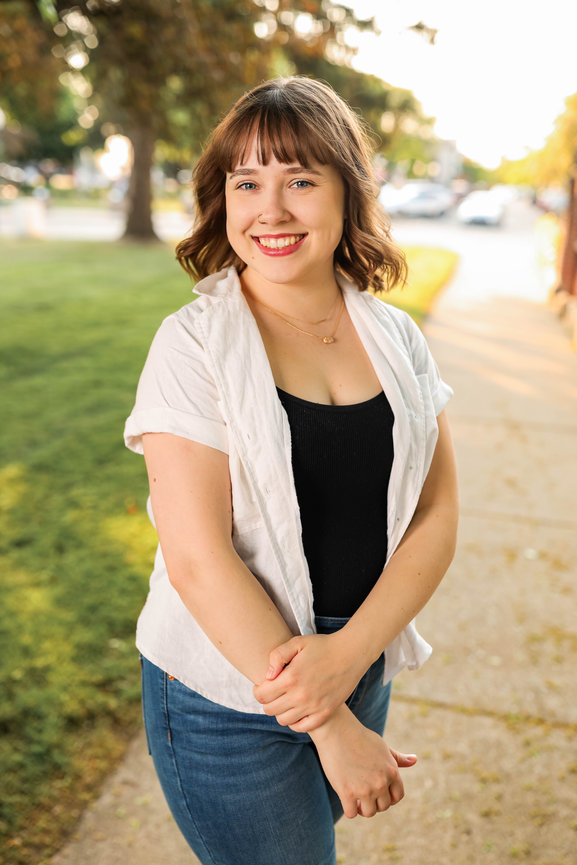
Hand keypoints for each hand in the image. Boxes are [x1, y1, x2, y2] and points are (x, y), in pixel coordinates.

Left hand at [253, 632, 368, 730]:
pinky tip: (298, 710)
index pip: (261, 695)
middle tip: (273, 692)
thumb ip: (277, 656)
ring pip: (283, 720)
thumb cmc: (322, 646)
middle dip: (267, 701)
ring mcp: (313, 706)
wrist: (351, 653)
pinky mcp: (325, 713)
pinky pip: (302, 727)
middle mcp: (301, 696)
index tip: (262, 685)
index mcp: (291, 678)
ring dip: (280, 711)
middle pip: (270, 710)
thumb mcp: (297, 642)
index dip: (258, 690)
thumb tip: (268, 675)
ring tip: (285, 700)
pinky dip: (296, 721)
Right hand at [311, 706, 416, 817]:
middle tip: (364, 793)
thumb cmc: (360, 736)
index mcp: (392, 772)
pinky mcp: (347, 792)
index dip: (388, 797)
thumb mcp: (382, 747)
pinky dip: (349, 808)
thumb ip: (398, 758)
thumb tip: (415, 760)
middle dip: (374, 802)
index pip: (398, 796)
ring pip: (368, 812)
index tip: (378, 792)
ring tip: (355, 797)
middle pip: (383, 806)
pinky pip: (351, 813)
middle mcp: (381, 783)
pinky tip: (346, 797)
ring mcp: (364, 789)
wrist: (337, 730)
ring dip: (362, 808)